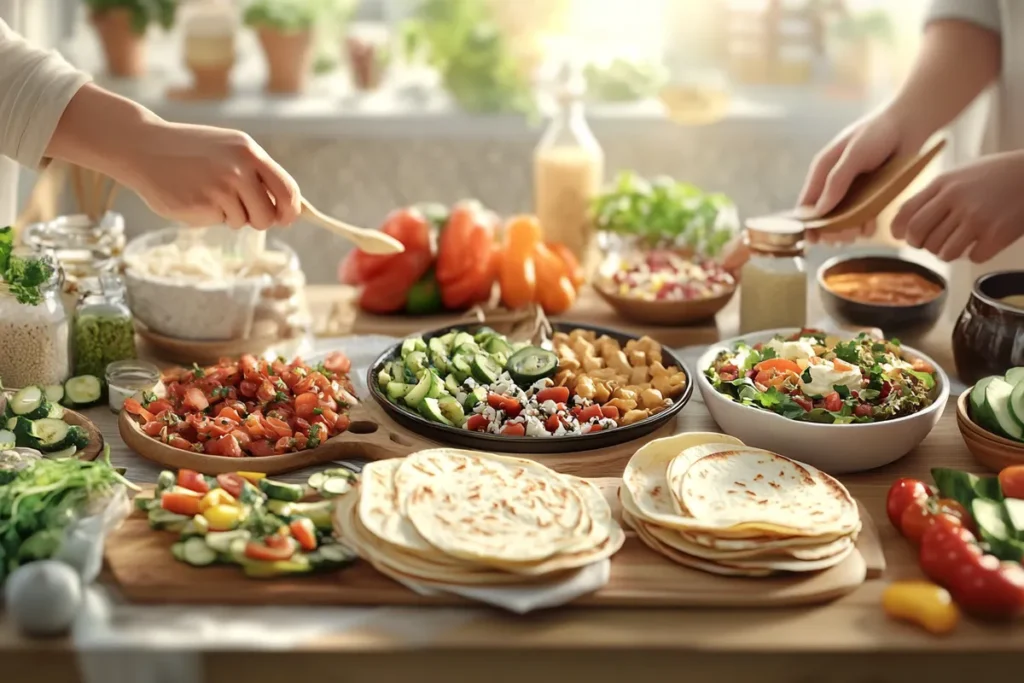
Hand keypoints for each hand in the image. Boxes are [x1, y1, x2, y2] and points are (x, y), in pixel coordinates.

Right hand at [118, 121, 301, 229]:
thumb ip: (257, 173)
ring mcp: (220, 188)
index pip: (288, 189)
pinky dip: (210, 216)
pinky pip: (220, 222)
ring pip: (244, 222)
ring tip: (208, 193)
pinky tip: (193, 196)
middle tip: (240, 209)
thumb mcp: (229, 150)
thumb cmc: (191, 151)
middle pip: (269, 216)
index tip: (286, 218)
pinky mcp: (201, 205)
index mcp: (249, 152)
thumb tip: (287, 208)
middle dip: (259, 220)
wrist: (143, 147)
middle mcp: (238, 169)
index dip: (291, 210)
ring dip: (231, 216)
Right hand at [798, 108, 924, 243]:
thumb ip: (836, 182)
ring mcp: (852, 190)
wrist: (911, 124)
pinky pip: (862, 217)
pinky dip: (864, 226)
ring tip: (858, 232)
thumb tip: (819, 212)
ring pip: (841, 221)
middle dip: (830, 230)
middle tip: (843, 236)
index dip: (806, 223)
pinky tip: (870, 228)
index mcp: (822, 171)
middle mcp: (833, 183)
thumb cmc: (878, 133)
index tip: (813, 239)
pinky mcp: (870, 195)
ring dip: (847, 230)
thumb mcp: (854, 155)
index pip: (806, 204)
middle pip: (822, 217)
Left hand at [891, 151, 1023, 262]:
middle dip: (920, 244)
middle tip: (929, 244)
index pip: (906, 213)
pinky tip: (982, 242)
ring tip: (959, 242)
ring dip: (948, 252)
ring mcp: (976, 218)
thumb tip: (904, 223)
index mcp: (944, 184)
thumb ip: (934, 195)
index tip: (903, 237)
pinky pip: (971, 257)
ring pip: (942, 252)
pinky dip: (975, 254)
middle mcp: (956, 200)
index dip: (900, 230)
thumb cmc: (997, 175)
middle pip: (919, 235)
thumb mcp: (960, 174)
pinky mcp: (996, 234)